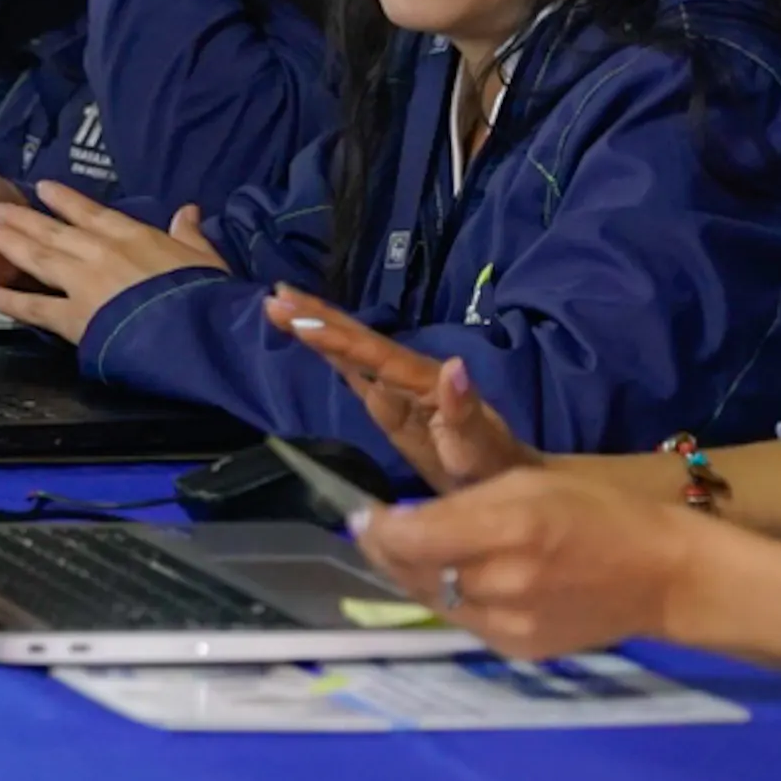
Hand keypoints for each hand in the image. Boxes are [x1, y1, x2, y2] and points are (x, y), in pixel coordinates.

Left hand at [0, 183, 225, 345]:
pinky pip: (36, 309)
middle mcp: (99, 252)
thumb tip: (188, 211)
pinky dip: (11, 301)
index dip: (64, 199)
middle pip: (53, 230)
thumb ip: (189, 233)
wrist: (197, 329)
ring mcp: (83, 284)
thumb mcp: (204, 256)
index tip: (42, 188)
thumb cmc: (204, 292)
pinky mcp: (75, 319)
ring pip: (38, 258)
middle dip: (22, 218)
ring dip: (9, 243)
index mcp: (132, 235)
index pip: (90, 212)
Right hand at [261, 291, 530, 492]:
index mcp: (425, 381)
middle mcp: (409, 377)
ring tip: (279, 305)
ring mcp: (399, 390)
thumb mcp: (480, 446)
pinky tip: (310, 339)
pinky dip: (330, 353)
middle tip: (276, 297)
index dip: (336, 337)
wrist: (504, 484)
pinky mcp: (392, 408)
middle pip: (357, 341)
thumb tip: (453, 366)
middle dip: (317, 319)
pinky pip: (355, 374)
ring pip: (351, 352)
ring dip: (317, 327)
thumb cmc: (493, 469)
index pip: (373, 354)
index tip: (299, 318)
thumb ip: (464, 409)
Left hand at [347, 463, 708, 662]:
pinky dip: (451, 599)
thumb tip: (400, 520)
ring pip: (433, 601)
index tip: (362, 514)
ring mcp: (509, 625)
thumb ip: (463, 501)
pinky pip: (464, 622)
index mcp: (508, 526)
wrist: (663, 576)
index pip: (410, 538)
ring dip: (413, 577)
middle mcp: (502, 582)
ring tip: (408, 554)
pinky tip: (456, 580)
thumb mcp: (530, 482)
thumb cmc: (599, 511)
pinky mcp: (518, 651)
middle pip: (413, 573)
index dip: (376, 528)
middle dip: (385, 551)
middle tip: (374, 531)